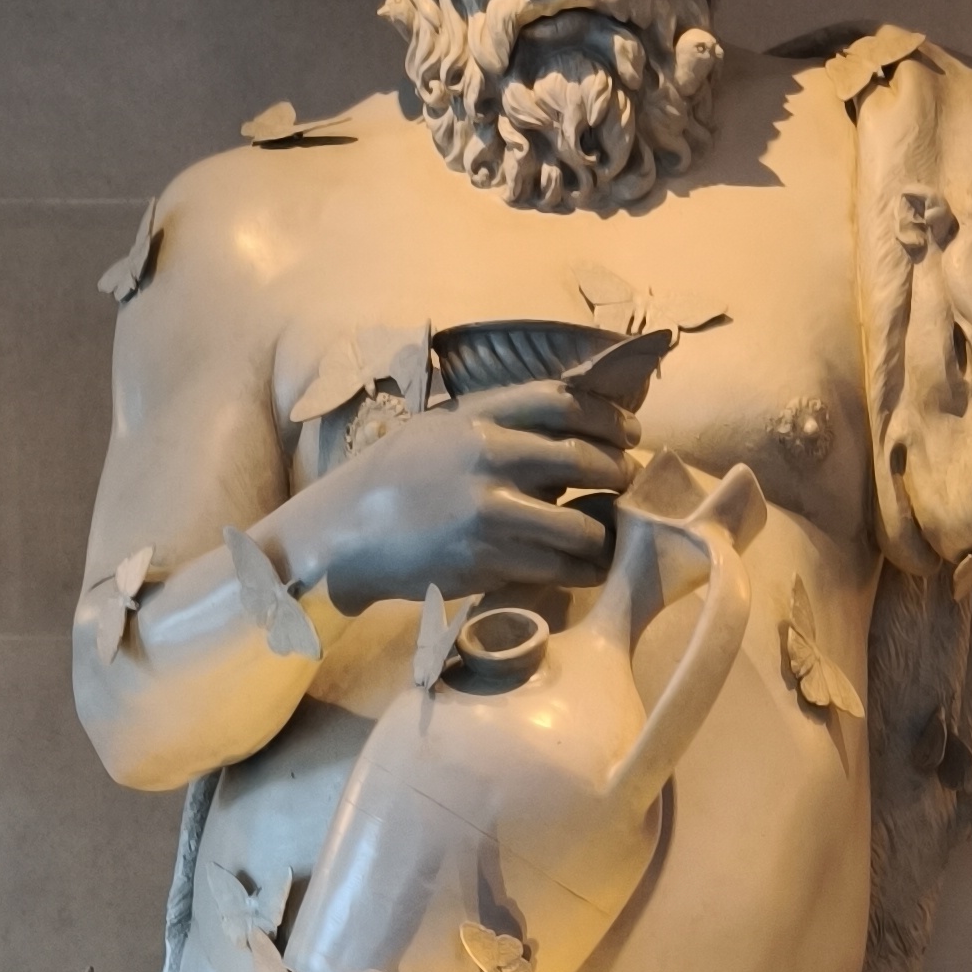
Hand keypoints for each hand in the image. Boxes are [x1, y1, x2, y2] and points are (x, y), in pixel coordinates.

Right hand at [289, 378, 632, 616]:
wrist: (343, 532)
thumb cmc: (393, 479)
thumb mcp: (440, 431)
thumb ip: (495, 424)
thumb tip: (562, 428)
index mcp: (477, 417)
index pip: (563, 402)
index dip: (608, 416)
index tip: (628, 432)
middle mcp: (487, 457)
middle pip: (583, 459)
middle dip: (618, 473)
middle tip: (627, 483)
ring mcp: (488, 513)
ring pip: (579, 526)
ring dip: (604, 534)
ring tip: (606, 535)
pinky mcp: (485, 562)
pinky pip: (553, 568)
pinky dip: (578, 569)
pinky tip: (582, 567)